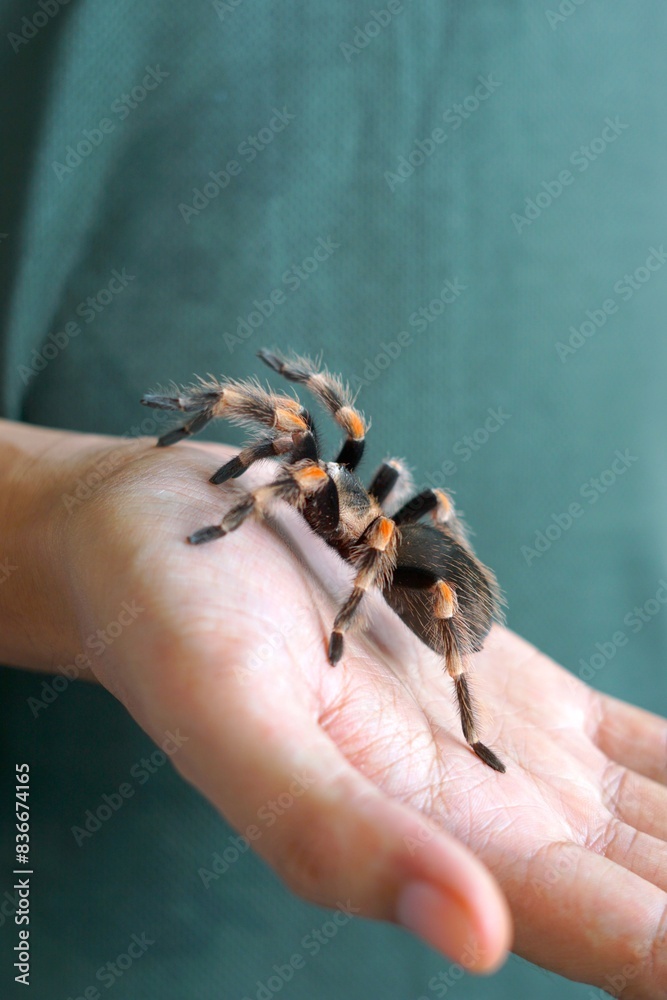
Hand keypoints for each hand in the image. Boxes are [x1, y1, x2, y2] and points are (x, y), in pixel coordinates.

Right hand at [49, 436, 666, 993]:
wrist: (157, 539)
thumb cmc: (170, 622)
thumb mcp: (228, 717)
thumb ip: (331, 832)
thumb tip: (471, 938)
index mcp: (431, 838)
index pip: (613, 934)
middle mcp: (487, 811)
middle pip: (664, 894)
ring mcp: (510, 744)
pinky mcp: (510, 674)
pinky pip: (642, 740)